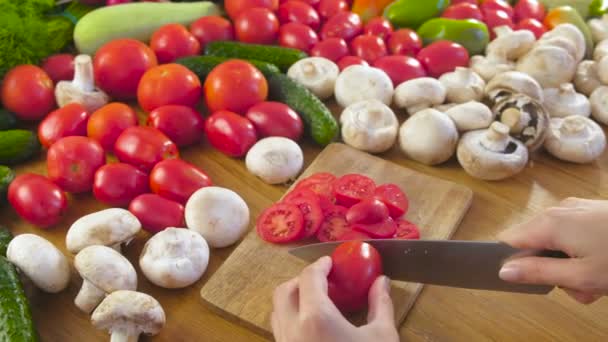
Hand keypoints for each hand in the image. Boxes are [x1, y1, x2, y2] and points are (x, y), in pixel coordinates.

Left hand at [271, 256, 399, 341]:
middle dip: (301, 280)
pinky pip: (281, 332)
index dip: (320, 265)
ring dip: (293, 300)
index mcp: (316, 318)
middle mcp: (293, 330)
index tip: (330, 262)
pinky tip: (314, 327)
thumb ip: (381, 305)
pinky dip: (292, 320)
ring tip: (318, 302)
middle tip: (323, 280)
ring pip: (277, 312)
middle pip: (284, 291)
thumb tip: (382, 282)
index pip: (309, 277)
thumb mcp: (382, 337)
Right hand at [498, 198, 607, 303]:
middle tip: (576, 286)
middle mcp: (559, 209)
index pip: (508, 240)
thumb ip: (539, 272)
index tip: (527, 282)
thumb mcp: (581, 276)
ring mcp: (577, 208)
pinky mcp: (593, 211)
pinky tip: (601, 262)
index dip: (512, 262)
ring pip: (556, 240)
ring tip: (596, 280)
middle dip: (550, 268)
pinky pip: (573, 233)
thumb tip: (504, 270)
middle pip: (534, 242)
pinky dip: (582, 250)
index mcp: (550, 223)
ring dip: (569, 263)